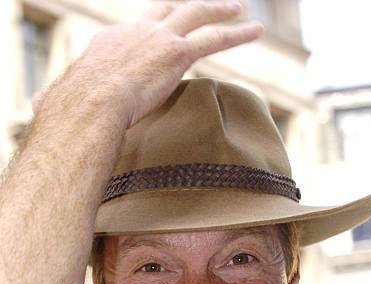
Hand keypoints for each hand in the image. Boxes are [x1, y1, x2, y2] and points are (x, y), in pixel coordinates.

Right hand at [69, 0, 262, 127]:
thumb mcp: (61, 98)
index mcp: (111, 40)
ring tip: (241, 9)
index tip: (163, 31)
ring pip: (196, 14)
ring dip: (220, 10)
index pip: (137, 30)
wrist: (88, 106)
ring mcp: (158, 38)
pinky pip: (213, 38)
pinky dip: (237, 33)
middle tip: (208, 2)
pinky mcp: (176, 53)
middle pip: (168, 8)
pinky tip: (254, 30)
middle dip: (189, 5)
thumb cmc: (72, 109)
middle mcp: (136, 30)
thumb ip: (55, 99)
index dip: (152, 29)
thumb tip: (37, 106)